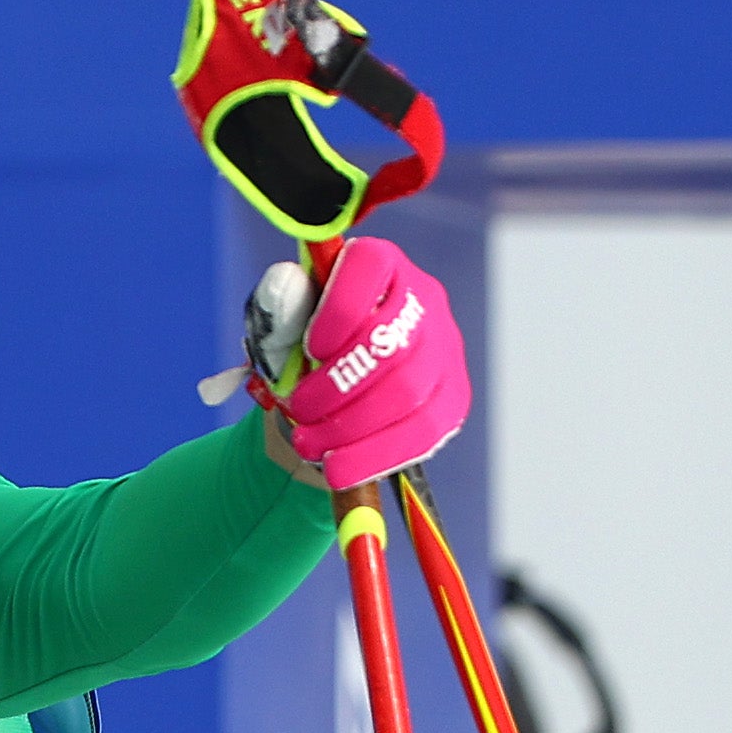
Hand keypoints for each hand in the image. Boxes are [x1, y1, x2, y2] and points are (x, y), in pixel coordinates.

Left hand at [266, 234, 470, 491]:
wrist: (326, 401)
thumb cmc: (301, 353)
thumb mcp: (280, 329)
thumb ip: (279, 308)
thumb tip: (286, 279)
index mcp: (378, 264)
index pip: (371, 267)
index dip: (340, 309)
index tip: (309, 348)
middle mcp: (422, 299)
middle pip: (392, 341)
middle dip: (337, 385)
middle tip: (298, 410)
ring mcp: (445, 350)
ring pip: (409, 392)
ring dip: (352, 427)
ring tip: (309, 444)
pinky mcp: (452, 399)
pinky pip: (424, 433)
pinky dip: (375, 456)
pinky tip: (339, 468)